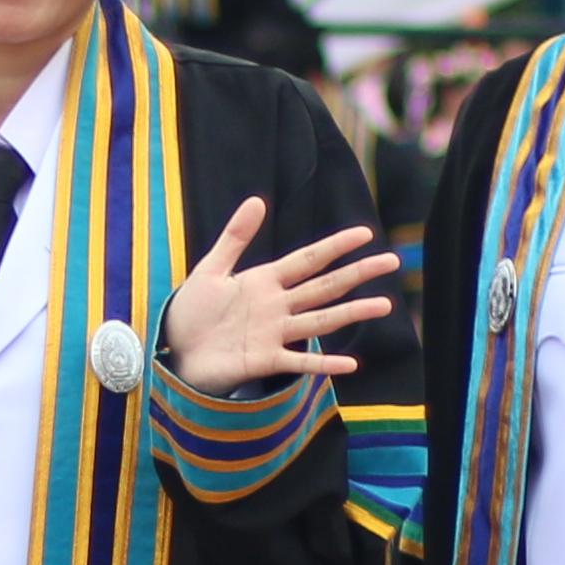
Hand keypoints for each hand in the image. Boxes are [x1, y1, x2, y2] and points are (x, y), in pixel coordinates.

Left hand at [158, 194, 396, 393]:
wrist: (173, 350)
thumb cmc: (191, 311)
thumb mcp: (210, 269)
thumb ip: (234, 237)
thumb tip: (257, 200)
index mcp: (265, 281)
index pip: (308, 259)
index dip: (335, 246)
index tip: (364, 234)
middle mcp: (277, 306)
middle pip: (325, 286)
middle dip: (357, 273)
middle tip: (392, 261)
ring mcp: (274, 334)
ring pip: (321, 320)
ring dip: (352, 312)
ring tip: (384, 304)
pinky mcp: (265, 360)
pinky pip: (300, 363)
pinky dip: (324, 363)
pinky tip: (350, 363)